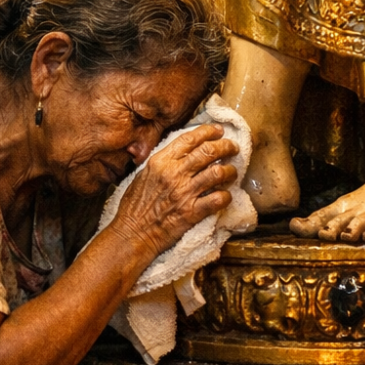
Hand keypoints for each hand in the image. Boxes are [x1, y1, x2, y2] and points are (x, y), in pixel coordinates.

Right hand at [106, 123, 238, 257]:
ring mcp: (184, 193)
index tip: (218, 131)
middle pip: (208, 151)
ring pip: (218, 172)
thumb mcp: (143, 174)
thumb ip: (162, 162)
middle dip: (226, 147)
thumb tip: (181, 152)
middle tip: (232, 148)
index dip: (208, 132)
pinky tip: (225, 196)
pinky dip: (226, 196)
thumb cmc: (135, 206)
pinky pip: (218, 199)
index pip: (189, 139)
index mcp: (160, 162)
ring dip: (230, 170)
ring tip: (231, 171)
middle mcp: (174, 174)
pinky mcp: (192, 212)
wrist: (133, 233)